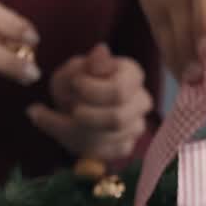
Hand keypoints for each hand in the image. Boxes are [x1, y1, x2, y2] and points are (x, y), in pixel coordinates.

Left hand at [28, 44, 153, 160]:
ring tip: (63, 118)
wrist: (71, 105)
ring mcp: (137, 126)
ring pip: (108, 139)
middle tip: (70, 108)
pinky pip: (103, 153)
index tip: (75, 84)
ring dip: (78, 131)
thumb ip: (84, 64)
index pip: (119, 91)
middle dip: (85, 117)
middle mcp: (142, 101)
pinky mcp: (126, 147)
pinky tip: (69, 131)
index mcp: (132, 74)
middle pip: (117, 119)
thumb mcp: (71, 70)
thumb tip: (101, 52)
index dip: (92, 91)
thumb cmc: (75, 84)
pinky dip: (80, 145)